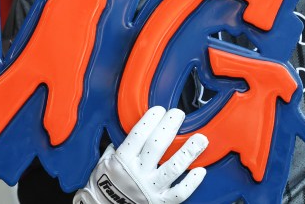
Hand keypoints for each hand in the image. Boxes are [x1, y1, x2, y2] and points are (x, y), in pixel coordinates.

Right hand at [73, 107, 207, 203]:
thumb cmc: (104, 183)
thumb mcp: (104, 160)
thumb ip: (118, 144)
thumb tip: (133, 128)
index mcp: (123, 160)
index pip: (138, 135)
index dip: (150, 121)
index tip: (160, 110)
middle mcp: (137, 173)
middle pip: (156, 146)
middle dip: (169, 127)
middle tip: (178, 114)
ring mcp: (150, 188)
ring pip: (172, 168)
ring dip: (188, 152)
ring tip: (201, 139)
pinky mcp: (160, 201)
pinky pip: (179, 193)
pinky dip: (191, 183)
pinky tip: (200, 170)